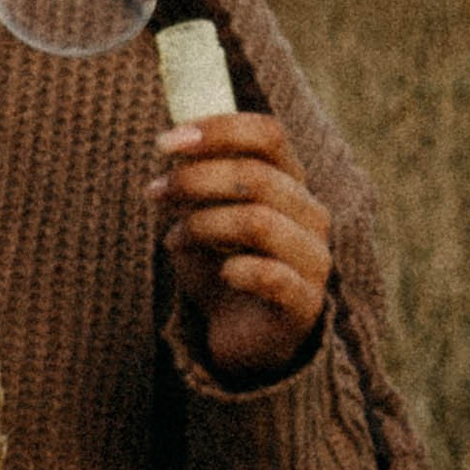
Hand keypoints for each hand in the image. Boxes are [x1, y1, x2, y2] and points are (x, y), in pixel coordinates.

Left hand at [152, 111, 333, 383]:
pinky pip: (273, 276)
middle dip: (195, 180)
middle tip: (156, 192)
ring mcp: (314, 259)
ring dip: (204, 225)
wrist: (241, 339)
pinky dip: (236, 270)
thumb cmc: (221, 267)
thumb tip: (172, 147)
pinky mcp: (306, 304)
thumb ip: (192, 184)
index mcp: (290, 182)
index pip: (268, 134)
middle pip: (257, 175)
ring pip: (259, 222)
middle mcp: (310, 214)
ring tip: (174, 239)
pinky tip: (219, 274)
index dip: (218, 130)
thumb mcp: (199, 218)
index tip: (165, 142)